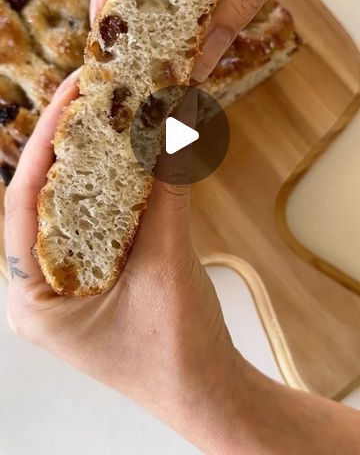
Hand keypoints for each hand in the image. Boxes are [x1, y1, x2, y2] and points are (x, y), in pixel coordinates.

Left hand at [5, 73, 359, 453]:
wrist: (210, 394)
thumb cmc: (178, 350)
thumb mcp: (166, 264)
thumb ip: (164, 192)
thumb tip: (167, 125)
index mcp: (33, 299)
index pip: (23, 203)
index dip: (45, 143)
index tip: (69, 96)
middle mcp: (40, 290)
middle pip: (43, 201)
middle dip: (66, 146)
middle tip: (89, 94)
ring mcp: (66, 286)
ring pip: (68, 210)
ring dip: (88, 164)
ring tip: (105, 113)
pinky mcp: (93, 281)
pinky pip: (93, 225)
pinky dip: (110, 189)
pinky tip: (125, 157)